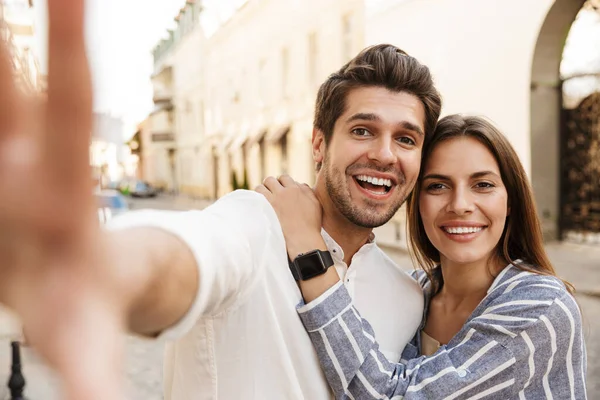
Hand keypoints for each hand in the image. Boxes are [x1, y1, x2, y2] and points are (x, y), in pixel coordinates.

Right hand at [0, 1, 130, 398]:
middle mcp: (28, 156)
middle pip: (9, 75)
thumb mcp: (82, 344)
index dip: (62, 42)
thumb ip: (92, 376)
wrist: (81, 290)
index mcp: (61, 183)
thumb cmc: (85, 306)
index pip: (68, 101)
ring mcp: (2, 160)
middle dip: (28, 28)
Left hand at [256, 175, 325, 258]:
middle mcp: (283, 193)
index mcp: (296, 189)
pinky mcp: (265, 211)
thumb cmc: (311, 224)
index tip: (281, 189)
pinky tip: (258, 205)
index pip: (284, 178)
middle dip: (269, 185)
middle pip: (270, 180)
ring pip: (260, 187)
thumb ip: (307, 191)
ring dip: (261, 191)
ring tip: (263, 198)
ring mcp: (273, 201)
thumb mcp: (315, 204)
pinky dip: (255, 200)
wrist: (303, 239)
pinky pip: (256, 199)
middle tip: (270, 193)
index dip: (282, 182)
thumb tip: (299, 184)